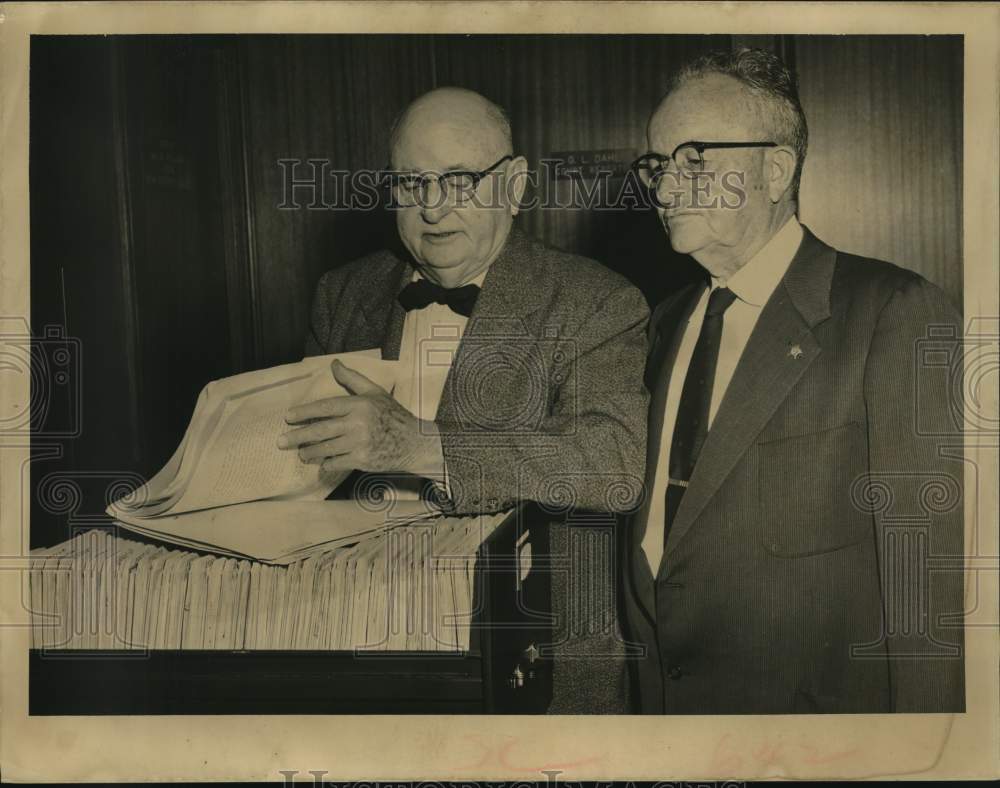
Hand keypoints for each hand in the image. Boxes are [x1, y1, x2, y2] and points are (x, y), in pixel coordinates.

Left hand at [278, 359, 443, 476]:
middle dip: (298, 437)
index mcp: (359, 405)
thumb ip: (352, 379)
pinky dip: (326, 464)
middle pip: (320, 431)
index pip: (325, 408)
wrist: (415, 443)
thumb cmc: (394, 416)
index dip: (304, 413)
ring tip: (300, 454)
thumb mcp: (375, 392)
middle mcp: (357, 424)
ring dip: (309, 453)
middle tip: (281, 441)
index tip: (288, 417)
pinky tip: (322, 463)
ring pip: (325, 449)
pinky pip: (335, 463)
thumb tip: (334, 364)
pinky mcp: (361, 461)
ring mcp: (359, 444)